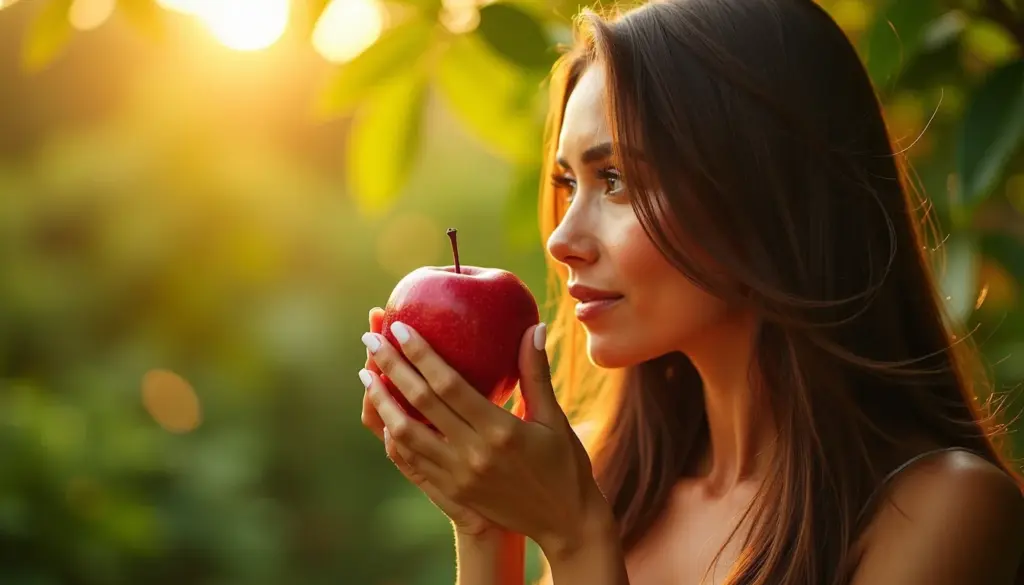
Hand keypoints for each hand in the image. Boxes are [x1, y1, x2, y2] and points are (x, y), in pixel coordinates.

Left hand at [359, 319, 613, 557]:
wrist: (564, 523)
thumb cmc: (564, 465)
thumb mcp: (554, 418)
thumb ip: (536, 373)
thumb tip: (534, 325)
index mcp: (500, 429)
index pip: (449, 384)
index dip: (421, 354)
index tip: (400, 328)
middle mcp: (474, 453)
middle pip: (420, 403)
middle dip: (391, 367)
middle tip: (371, 339)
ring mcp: (458, 475)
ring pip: (404, 434)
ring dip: (381, 401)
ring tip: (367, 375)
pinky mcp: (452, 491)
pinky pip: (410, 460)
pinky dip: (391, 434)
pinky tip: (383, 414)